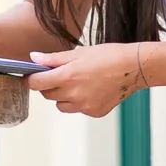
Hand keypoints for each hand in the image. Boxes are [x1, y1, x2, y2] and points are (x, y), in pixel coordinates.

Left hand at [25, 43, 149, 117]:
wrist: (134, 68)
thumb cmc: (108, 55)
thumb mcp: (78, 52)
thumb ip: (53, 59)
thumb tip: (33, 58)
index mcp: (68, 76)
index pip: (36, 84)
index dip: (31, 79)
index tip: (31, 76)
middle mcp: (74, 94)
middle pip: (47, 95)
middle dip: (49, 85)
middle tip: (60, 75)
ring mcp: (85, 106)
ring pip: (61, 105)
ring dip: (63, 96)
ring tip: (78, 82)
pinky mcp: (95, 113)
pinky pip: (78, 109)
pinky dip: (79, 101)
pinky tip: (92, 89)